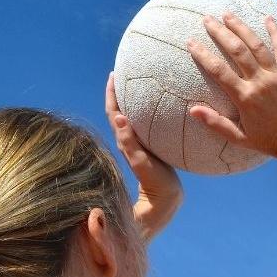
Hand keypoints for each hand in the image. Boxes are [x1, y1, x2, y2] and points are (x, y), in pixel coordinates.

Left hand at [106, 72, 182, 244]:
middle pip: (119, 111)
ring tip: (136, 85)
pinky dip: (144, 114)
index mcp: (124, 141)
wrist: (164, 202)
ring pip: (131, 119)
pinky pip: (143, 127)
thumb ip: (130, 143)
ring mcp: (138, 146)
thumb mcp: (141, 162)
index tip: (113, 75)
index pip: (114, 112)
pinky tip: (155, 110)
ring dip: (130, 102)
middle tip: (123, 73)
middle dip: (119, 92)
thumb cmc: (153, 184)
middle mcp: (128, 141)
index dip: (111, 94)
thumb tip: (119, 119)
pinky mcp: (149, 150)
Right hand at [185, 12, 276, 164]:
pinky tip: (268, 18)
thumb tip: (192, 110)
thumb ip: (215, 123)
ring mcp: (276, 76)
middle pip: (237, 50)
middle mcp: (260, 82)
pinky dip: (275, 32)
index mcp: (245, 97)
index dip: (203, 55)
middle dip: (220, 32)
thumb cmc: (266, 140)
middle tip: (207, 19)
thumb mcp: (238, 137)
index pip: (219, 70)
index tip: (191, 42)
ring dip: (241, 27)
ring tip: (228, 14)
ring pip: (257, 45)